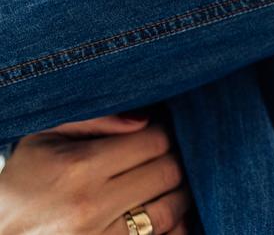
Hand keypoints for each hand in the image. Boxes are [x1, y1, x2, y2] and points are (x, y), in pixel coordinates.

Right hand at [0, 114, 191, 234]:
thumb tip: (144, 120)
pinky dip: (172, 227)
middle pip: (168, 172)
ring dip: (178, 194)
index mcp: (80, 167)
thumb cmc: (24, 183)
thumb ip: (95, 120)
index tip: (154, 135)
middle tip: (164, 158)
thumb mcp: (45, 139)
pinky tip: (162, 214)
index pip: (154, 140)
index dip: (162, 133)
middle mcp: (91, 205)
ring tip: (167, 185)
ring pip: (169, 210)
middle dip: (173, 160)